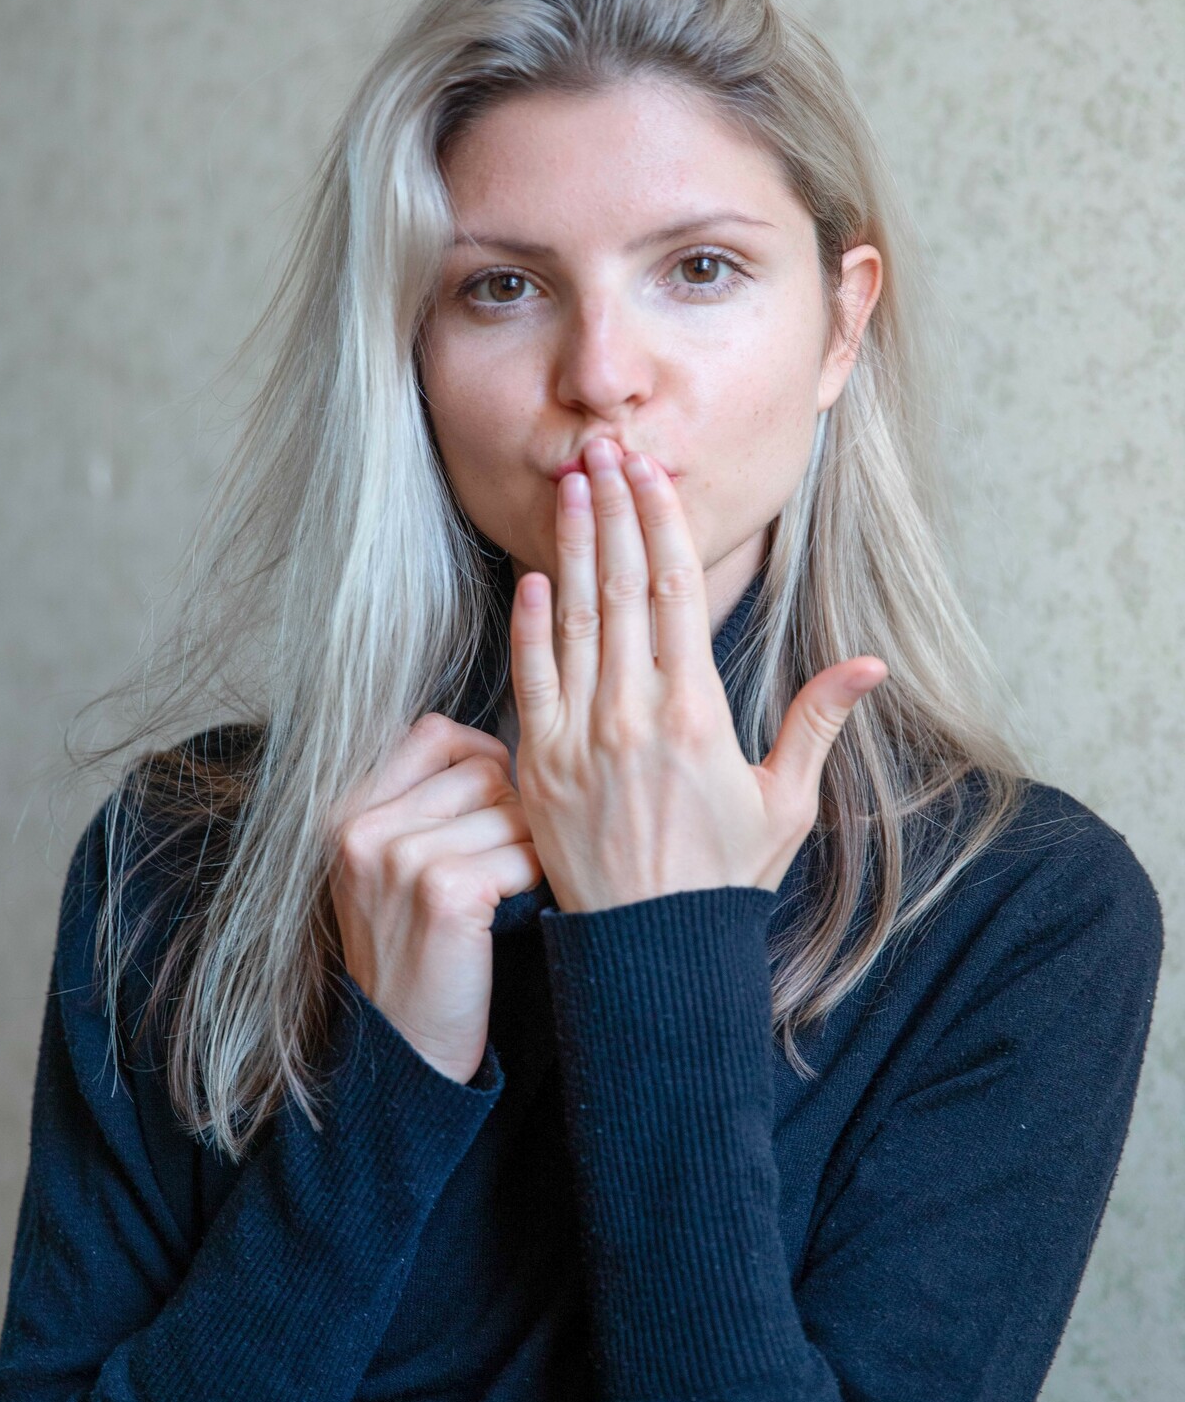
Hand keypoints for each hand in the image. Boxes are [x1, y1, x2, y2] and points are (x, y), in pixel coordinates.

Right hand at [326, 714, 543, 1082]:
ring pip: (512, 808)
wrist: (401, 1053)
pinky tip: (511, 913)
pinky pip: (525, 854)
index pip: (434, 732)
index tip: (492, 806)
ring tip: (503, 894)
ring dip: (525, 848)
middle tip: (498, 865)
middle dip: (510, 810)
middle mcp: (363, 828)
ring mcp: (400, 858)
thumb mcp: (385, 870)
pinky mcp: (445, 892)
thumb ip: (421, 803)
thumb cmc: (411, 956)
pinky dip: (533, 880)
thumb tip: (498, 750)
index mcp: (344, 813)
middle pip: (482, 767)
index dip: (481, 760)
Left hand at [508, 436, 887, 913]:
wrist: (652, 952)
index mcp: (697, 715)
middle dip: (615, 511)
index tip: (652, 472)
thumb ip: (817, 723)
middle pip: (622, 588)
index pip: (676, 593)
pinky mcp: (538, 767)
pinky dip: (531, 625)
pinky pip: (531, 679)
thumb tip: (870, 665)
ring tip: (571, 486)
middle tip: (605, 449)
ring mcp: (578, 740)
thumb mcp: (786, 804)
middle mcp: (633, 717)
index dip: (662, 523)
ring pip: (573, 621)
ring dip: (572, 548)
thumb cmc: (724, 878)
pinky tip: (535, 577)